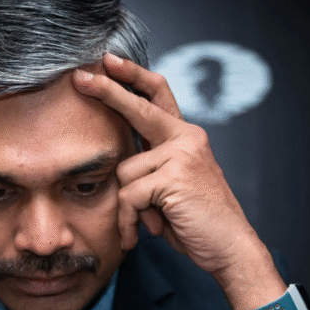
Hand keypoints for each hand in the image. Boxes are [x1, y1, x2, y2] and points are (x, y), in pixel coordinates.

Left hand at [71, 54, 283, 309]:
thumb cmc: (197, 223)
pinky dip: (129, 220)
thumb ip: (151, 167)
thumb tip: (119, 163)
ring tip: (144, 225)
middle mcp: (187, 138)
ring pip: (124, 171)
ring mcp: (182, 155)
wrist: (229, 248)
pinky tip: (141, 234)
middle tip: (79, 77)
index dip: (134, 77)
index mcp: (186, 137)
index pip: (159, 96)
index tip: (110, 61)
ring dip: (127, 206)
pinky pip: (129, 196)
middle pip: (139, 108)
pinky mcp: (173, 177)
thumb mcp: (170, 188)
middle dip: (107, 91)